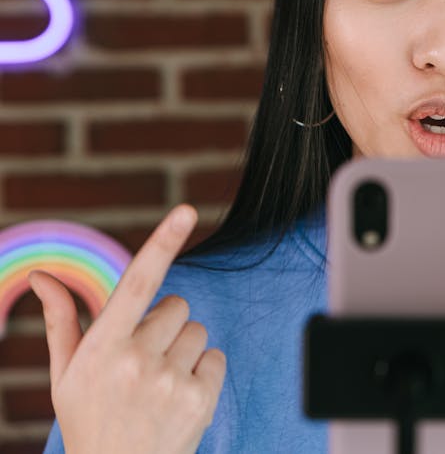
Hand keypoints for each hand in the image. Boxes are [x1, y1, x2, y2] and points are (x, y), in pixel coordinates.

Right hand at [29, 205, 225, 453]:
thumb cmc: (90, 420)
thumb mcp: (66, 375)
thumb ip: (62, 321)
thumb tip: (42, 276)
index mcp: (102, 348)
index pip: (138, 282)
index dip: (163, 242)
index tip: (187, 211)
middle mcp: (137, 360)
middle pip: (177, 305)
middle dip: (165, 324)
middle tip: (143, 360)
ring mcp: (171, 380)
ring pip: (198, 330)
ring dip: (183, 348)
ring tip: (159, 383)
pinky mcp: (200, 398)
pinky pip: (215, 357)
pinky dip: (202, 372)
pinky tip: (178, 397)